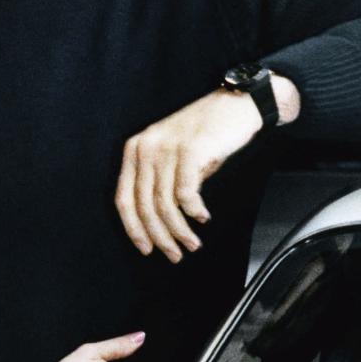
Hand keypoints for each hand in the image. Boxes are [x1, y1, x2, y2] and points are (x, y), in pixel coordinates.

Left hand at [114, 77, 299, 262]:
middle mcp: (145, 148)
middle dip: (159, 237)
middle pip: (144, 206)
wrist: (236, 106)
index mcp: (135, 149)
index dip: (133, 228)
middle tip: (174, 255)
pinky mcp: (190, 150)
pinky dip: (193, 211)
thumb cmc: (205, 135)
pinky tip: (203, 217)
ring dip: (179, 231)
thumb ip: (159, 182)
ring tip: (192, 244)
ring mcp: (167, 148)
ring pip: (164, 204)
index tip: (146, 249)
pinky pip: (185, 193)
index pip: (124, 198)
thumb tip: (157, 225)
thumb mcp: (172, 155)